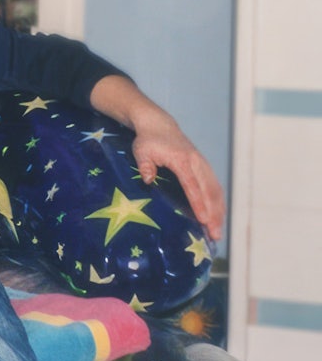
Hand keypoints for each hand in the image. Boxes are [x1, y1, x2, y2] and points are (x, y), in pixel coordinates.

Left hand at [130, 108, 224, 240]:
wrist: (159, 124)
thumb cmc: (148, 140)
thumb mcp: (141, 151)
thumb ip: (145, 165)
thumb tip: (147, 180)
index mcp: (182, 160)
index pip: (192, 185)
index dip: (198, 203)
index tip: (203, 220)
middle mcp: (197, 163)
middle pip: (209, 191)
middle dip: (213, 214)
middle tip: (215, 235)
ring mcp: (202, 165)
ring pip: (215, 190)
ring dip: (219, 211)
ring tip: (217, 232)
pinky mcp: (203, 167)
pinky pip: (214, 187)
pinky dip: (218, 202)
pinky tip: (218, 216)